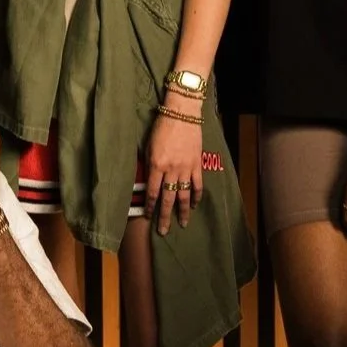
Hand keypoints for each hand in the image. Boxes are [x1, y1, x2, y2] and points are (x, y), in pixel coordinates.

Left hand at [143, 99, 206, 235]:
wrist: (182, 114)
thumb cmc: (161, 127)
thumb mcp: (148, 147)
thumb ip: (149, 166)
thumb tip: (148, 183)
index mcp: (156, 165)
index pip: (152, 192)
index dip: (150, 207)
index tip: (148, 217)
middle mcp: (171, 170)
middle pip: (168, 198)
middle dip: (165, 216)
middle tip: (164, 231)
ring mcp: (186, 168)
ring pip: (184, 195)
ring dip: (183, 211)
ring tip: (183, 224)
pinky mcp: (197, 164)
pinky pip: (197, 184)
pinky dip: (196, 196)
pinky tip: (194, 205)